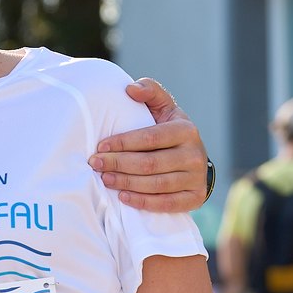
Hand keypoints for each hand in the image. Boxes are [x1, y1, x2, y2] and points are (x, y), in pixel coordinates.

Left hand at [90, 78, 209, 213]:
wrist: (195, 159)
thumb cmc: (169, 131)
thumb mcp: (163, 108)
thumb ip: (149, 92)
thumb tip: (130, 89)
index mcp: (186, 130)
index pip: (150, 137)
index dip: (123, 142)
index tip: (100, 147)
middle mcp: (195, 154)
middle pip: (150, 163)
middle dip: (119, 163)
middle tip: (95, 164)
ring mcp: (197, 178)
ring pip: (156, 184)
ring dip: (127, 183)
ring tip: (105, 179)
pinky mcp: (196, 198)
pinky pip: (166, 204)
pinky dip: (143, 202)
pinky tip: (123, 196)